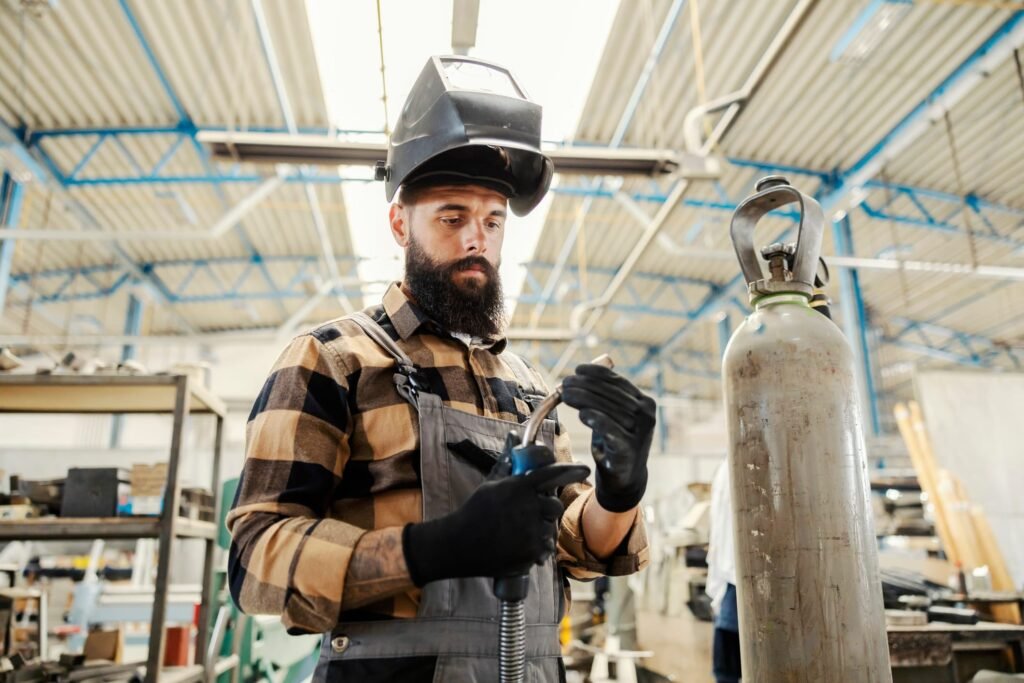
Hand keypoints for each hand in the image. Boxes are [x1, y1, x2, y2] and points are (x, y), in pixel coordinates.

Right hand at [402, 444, 581, 585]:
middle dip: (548, 508)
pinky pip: (545, 548)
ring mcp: (531, 531)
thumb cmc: (475, 511)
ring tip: (520, 531)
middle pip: (555, 505)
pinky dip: (537, 548)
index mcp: (519, 487)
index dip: (572, 471)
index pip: (552, 474)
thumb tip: (513, 436)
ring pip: (551, 528)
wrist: (459, 544)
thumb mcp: (490, 483)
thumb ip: (507, 461)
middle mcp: (528, 508)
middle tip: (531, 512)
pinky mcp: (530, 552)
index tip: (585, 469)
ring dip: (541, 529)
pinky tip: (520, 545)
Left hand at [561, 363, 655, 511]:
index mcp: (644, 402)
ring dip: (584, 399)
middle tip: (565, 383)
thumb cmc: (615, 441)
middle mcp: (646, 415)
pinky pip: (611, 430)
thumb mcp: (612, 415)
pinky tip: (582, 414)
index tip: (577, 369)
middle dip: (585, 385)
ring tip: (565, 395)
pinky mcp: (629, 449)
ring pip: (608, 409)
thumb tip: (582, 372)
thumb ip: (604, 396)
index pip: (618, 382)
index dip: (597, 373)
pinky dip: (596, 420)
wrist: (625, 476)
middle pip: (611, 394)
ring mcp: (640, 432)